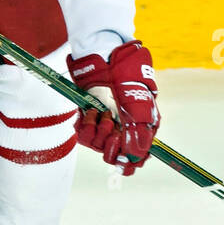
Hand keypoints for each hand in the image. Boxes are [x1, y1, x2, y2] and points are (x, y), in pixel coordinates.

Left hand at [67, 40, 158, 174]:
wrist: (106, 62)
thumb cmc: (128, 80)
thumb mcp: (140, 107)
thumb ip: (140, 133)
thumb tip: (137, 158)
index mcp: (138, 131)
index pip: (134, 160)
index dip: (128, 163)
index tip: (124, 158)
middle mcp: (121, 132)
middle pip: (112, 157)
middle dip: (111, 145)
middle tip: (114, 130)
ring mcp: (103, 127)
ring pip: (96, 147)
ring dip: (100, 130)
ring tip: (104, 113)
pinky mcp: (88, 120)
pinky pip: (83, 135)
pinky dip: (87, 123)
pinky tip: (93, 111)